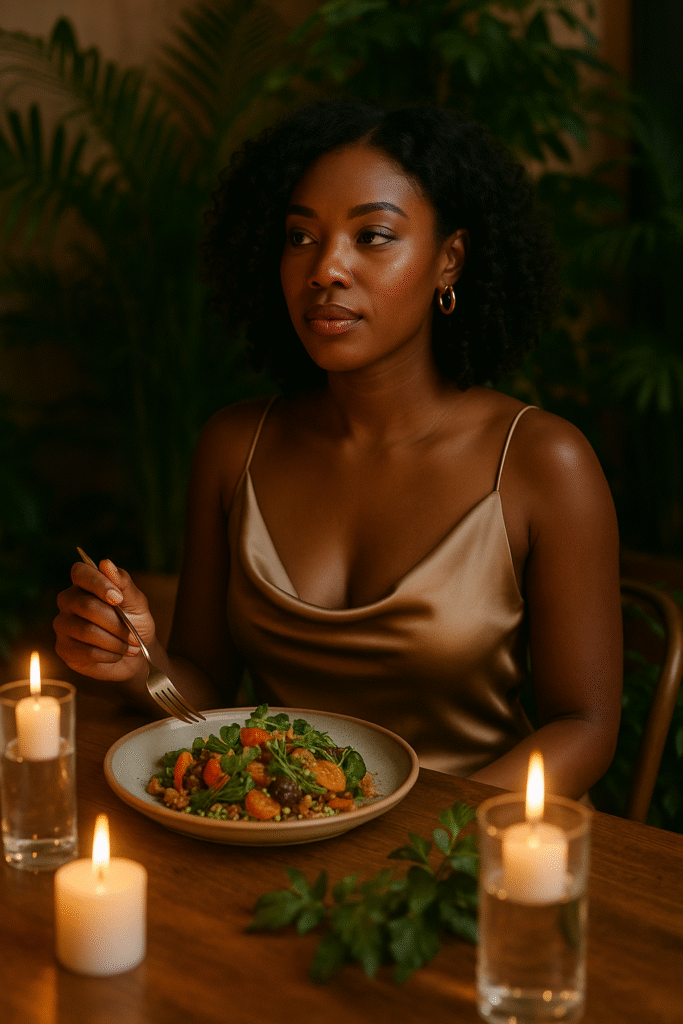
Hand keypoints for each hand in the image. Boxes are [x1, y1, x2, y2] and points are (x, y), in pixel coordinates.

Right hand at [54, 558, 155, 682]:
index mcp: (85, 584)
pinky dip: (108, 655)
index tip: (118, 598)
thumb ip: (123, 583)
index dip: (98, 583)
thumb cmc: (134, 622)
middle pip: (86, 605)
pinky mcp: (64, 648)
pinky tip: (117, 655)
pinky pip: (86, 651)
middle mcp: (68, 601)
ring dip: (115, 641)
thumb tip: (106, 564)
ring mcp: (62, 625)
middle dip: (116, 622)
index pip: (80, 572)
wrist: (134, 655)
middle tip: (134, 635)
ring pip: (86, 631)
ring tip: (131, 647)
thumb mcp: (136, 602)